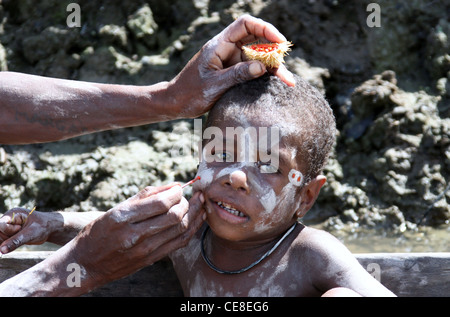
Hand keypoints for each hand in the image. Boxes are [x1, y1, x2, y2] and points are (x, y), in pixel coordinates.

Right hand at [0, 208, 57, 252]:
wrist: (50, 228)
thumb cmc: (43, 227)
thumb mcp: (30, 233)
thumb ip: (16, 241)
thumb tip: (2, 250)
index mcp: (12, 214)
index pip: (0, 225)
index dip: (7, 231)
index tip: (18, 230)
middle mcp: (8, 220)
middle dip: (6, 239)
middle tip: (22, 236)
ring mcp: (8, 228)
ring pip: (0, 239)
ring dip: (7, 243)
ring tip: (22, 237)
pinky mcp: (9, 235)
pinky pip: (3, 242)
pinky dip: (7, 246)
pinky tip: (16, 244)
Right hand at [71, 183, 205, 286]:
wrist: (86, 264)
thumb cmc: (99, 232)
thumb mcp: (116, 209)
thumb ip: (145, 196)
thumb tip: (174, 185)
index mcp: (123, 218)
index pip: (160, 203)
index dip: (176, 193)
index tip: (179, 188)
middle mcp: (134, 235)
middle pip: (173, 216)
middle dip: (187, 203)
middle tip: (189, 196)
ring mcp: (144, 250)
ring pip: (180, 230)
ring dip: (193, 214)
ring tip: (198, 204)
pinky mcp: (151, 260)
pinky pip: (179, 243)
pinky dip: (191, 229)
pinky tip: (196, 219)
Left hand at [169, 14, 294, 117]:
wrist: (176, 103)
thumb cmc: (190, 93)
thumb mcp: (215, 85)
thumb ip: (238, 74)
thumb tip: (262, 67)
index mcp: (219, 45)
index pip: (245, 25)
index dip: (264, 29)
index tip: (280, 41)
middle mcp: (227, 49)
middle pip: (256, 40)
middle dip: (274, 51)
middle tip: (284, 68)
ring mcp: (231, 61)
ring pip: (258, 57)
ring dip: (273, 67)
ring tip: (288, 82)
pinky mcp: (234, 73)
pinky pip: (253, 70)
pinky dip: (266, 76)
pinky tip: (278, 83)